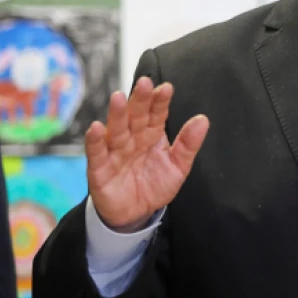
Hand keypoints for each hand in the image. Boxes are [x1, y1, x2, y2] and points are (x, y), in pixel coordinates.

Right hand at [85, 77, 209, 231]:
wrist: (135, 214)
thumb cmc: (155, 185)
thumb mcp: (177, 167)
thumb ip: (188, 145)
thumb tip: (203, 120)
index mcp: (152, 134)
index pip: (156, 113)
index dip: (160, 101)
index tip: (166, 89)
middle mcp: (132, 138)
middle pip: (135, 115)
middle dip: (140, 100)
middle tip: (145, 83)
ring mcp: (115, 151)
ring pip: (116, 129)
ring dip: (117, 114)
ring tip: (118, 98)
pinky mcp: (99, 169)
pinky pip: (96, 153)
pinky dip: (95, 141)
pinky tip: (96, 128)